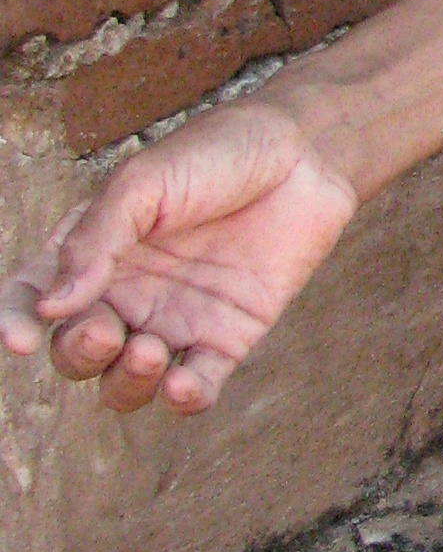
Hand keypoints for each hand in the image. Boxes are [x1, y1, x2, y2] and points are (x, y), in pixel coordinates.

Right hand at [0, 103, 357, 416]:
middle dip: (79, 354)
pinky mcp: (227, 338)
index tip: (19, 341)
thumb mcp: (144, 182)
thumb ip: (96, 240)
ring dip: (126, 384)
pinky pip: (195, 386)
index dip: (15, 322)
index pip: (34, 298)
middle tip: (105, 332)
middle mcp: (126, 293)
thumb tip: (51, 307)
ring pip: (127, 383)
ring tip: (148, 352)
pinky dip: (184, 398)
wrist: (305, 153)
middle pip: (76, 351)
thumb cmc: (217, 154)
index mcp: (92, 252)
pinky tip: (183, 386)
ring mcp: (175, 320)